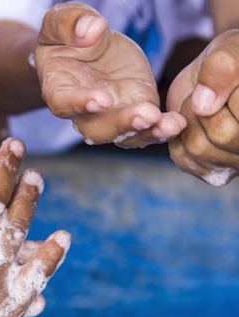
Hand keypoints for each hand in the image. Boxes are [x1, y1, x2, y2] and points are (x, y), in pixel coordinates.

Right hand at [35, 2, 185, 147]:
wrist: (85, 44)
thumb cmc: (67, 35)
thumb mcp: (60, 20)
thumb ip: (69, 23)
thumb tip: (92, 30)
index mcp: (58, 89)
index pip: (64, 102)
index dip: (80, 104)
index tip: (102, 99)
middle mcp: (81, 111)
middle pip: (96, 128)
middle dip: (121, 125)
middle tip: (146, 116)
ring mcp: (109, 115)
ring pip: (123, 134)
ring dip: (146, 132)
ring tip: (170, 125)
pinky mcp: (133, 108)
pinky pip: (146, 127)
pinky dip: (162, 128)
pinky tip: (178, 123)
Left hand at [167, 30, 238, 185]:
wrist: (219, 75)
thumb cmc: (233, 61)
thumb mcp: (230, 50)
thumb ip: (223, 68)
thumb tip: (203, 106)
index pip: (236, 121)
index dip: (227, 93)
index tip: (230, 83)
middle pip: (222, 135)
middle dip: (204, 107)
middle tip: (207, 94)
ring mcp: (235, 164)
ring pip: (199, 149)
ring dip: (190, 121)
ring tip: (200, 106)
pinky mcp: (211, 170)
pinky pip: (184, 159)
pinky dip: (178, 137)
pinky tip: (191, 123)